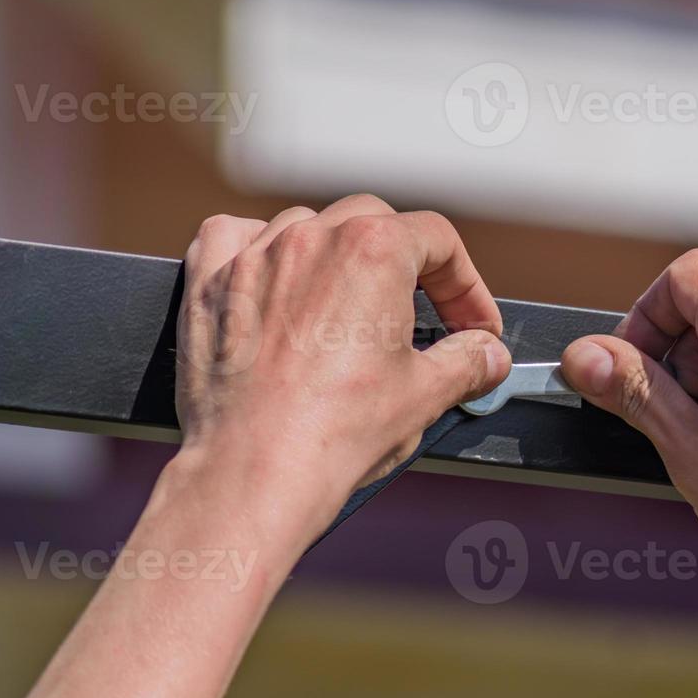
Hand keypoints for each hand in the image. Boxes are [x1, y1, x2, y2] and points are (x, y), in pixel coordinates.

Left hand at [175, 195, 510, 549]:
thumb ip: (467, 362)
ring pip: (307, 227)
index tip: (471, 325)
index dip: (466, 285)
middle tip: (422, 316)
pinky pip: (231, 237)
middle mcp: (312, 238)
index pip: (438, 240)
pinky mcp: (209, 285)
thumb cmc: (337, 433)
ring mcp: (255, 258)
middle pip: (375, 223)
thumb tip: (487, 356)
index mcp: (373, 251)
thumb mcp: (425, 395)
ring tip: (350, 307)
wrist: (254, 473)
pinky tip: (274, 279)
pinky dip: (257, 250)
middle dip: (407, 265)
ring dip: (336, 257)